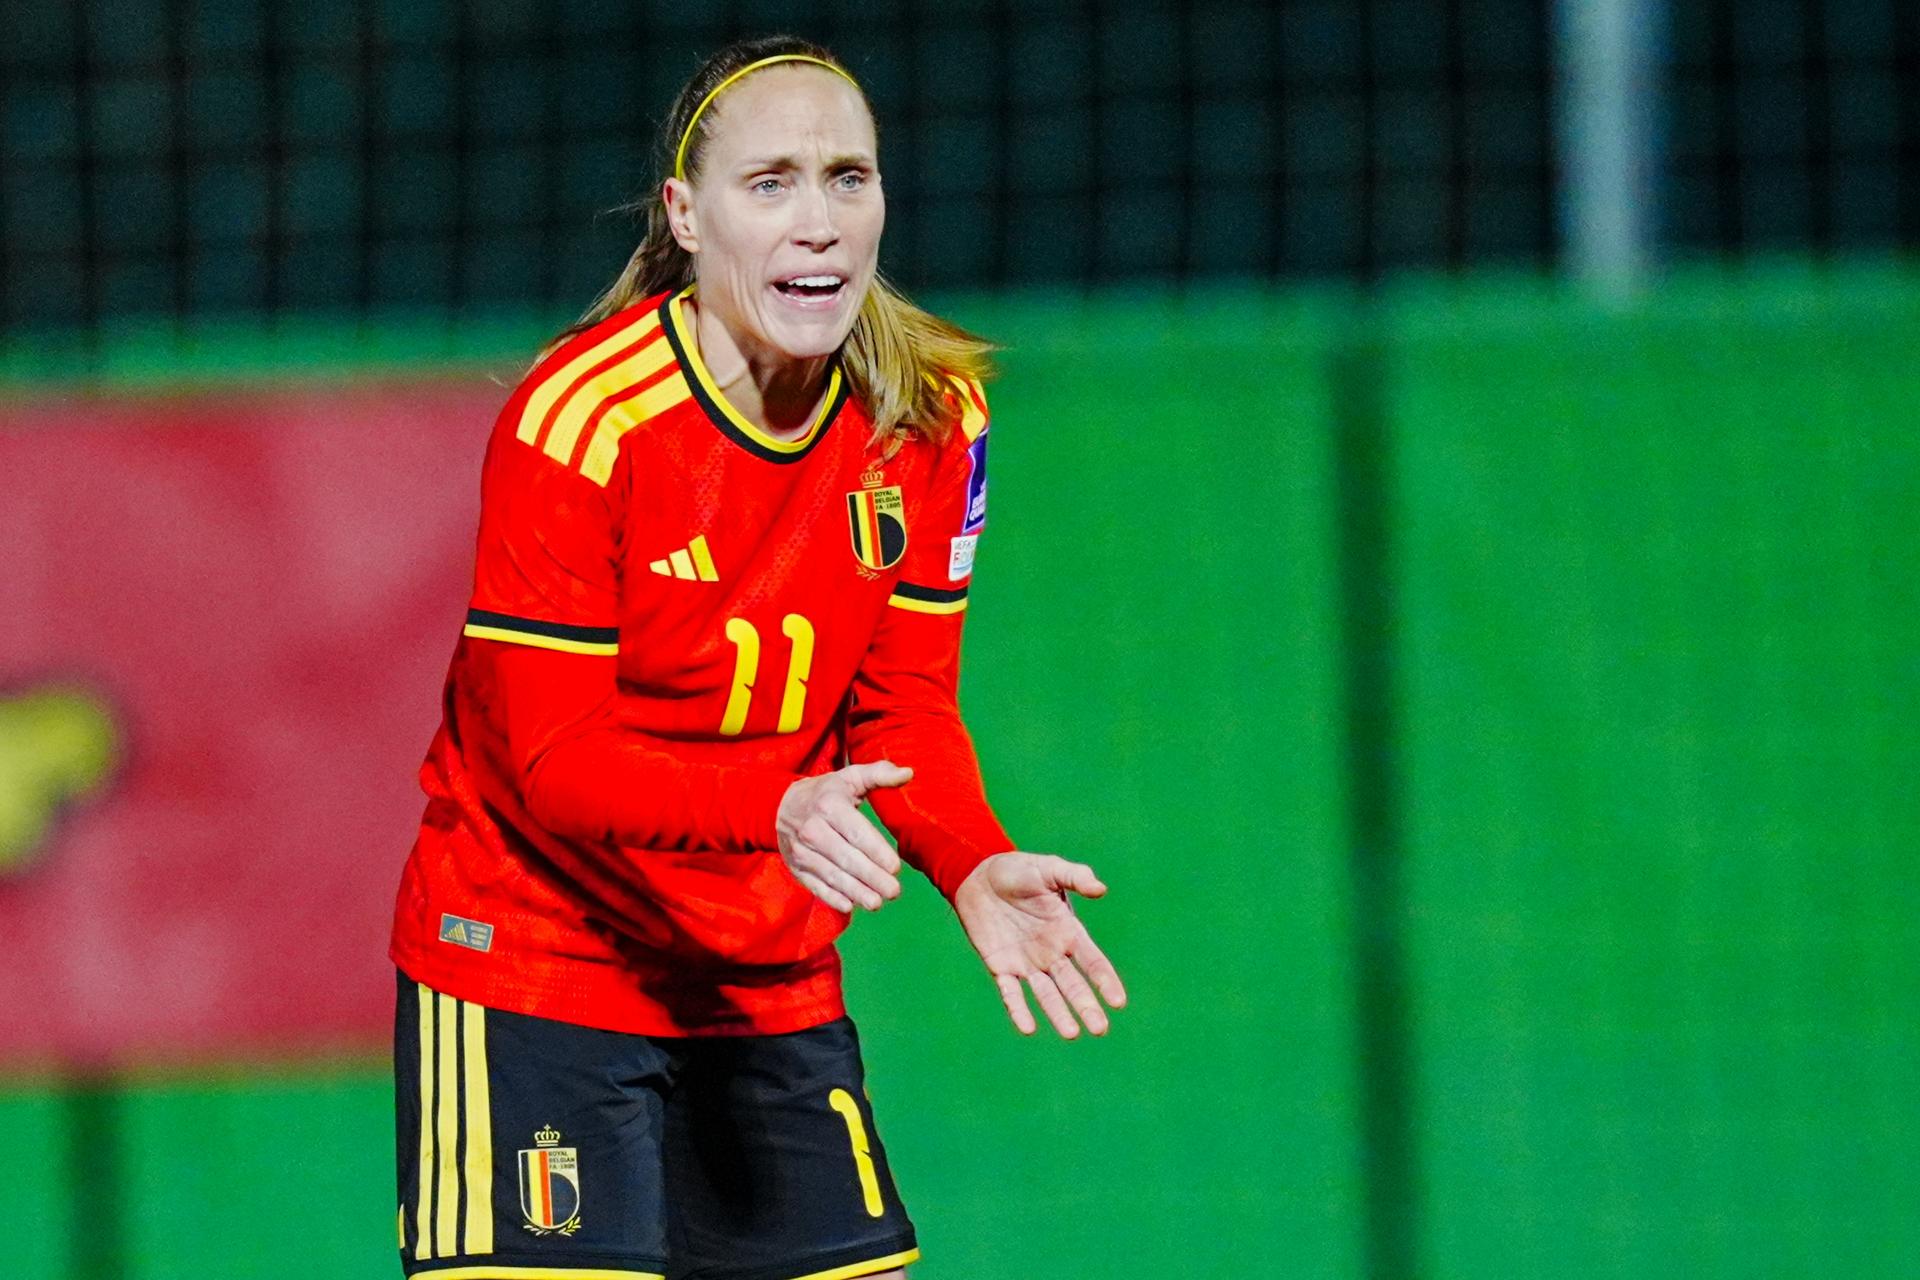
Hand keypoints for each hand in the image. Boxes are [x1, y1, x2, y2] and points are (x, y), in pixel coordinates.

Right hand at [777, 761, 912, 912]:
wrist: (780, 807)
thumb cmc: (826, 792)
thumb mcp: (850, 776)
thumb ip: (880, 773)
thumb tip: (908, 773)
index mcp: (829, 805)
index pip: (856, 833)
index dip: (876, 852)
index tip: (896, 867)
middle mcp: (813, 830)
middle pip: (846, 858)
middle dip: (871, 877)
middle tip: (894, 891)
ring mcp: (802, 852)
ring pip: (832, 875)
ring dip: (855, 892)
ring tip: (877, 903)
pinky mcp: (797, 868)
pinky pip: (815, 886)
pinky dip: (832, 898)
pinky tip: (849, 906)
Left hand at [952, 852, 1127, 1037]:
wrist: (978, 874)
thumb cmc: (1018, 870)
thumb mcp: (1048, 869)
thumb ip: (1074, 877)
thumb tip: (1100, 889)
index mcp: (1068, 932)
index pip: (1092, 961)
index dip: (1105, 981)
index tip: (1118, 1002)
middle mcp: (1051, 953)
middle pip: (1073, 985)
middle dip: (1086, 1006)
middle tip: (1100, 1029)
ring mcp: (1026, 963)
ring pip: (1046, 995)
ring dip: (1058, 1014)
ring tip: (1071, 1034)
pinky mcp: (1000, 967)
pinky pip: (1011, 993)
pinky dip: (1018, 1009)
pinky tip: (1027, 1028)